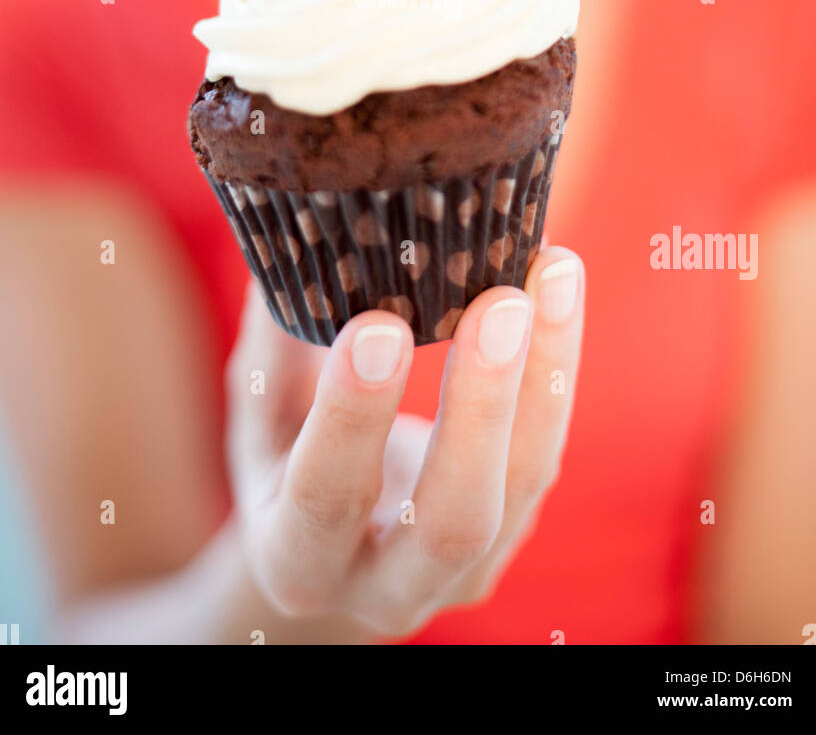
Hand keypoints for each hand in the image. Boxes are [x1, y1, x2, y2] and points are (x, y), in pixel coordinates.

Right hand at [226, 245, 583, 636]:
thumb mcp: (259, 413)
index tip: (378, 325)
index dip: (353, 418)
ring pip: (524, 482)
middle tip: (501, 304)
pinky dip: (556, 363)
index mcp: (297, 559)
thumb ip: (274, 341)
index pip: (326, 498)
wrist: (335, 549)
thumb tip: (289, 228)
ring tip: (551, 269)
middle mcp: (387, 588)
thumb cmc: (284, 459)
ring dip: (544, 371)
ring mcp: (464, 571)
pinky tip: (556, 283)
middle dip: (482, 410)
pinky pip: (546, 449)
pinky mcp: (514, 531)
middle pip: (451, 519)